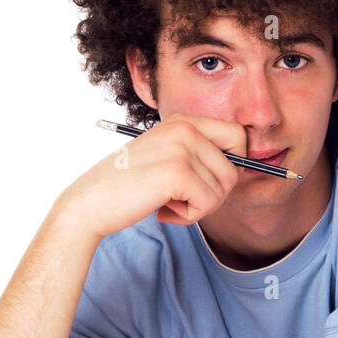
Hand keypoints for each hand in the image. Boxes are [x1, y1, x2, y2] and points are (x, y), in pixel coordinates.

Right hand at [55, 113, 246, 239]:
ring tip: (167, 203)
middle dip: (215, 193)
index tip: (210, 182)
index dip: (233, 164)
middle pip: (235, 168)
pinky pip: (208, 203)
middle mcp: (185, 128)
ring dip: (199, 207)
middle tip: (184, 199)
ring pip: (223, 189)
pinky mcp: (177, 172)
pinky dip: (189, 216)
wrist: (90, 203)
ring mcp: (182, 148)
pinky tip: (164, 211)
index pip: (238, 136)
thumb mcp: (168, 158)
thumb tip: (247, 166)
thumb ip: (199, 155)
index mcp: (183, 121)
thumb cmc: (130, 186)